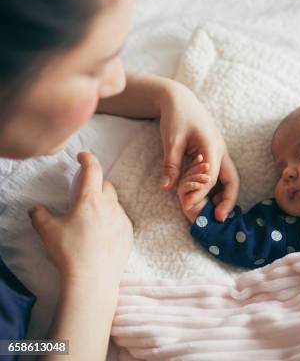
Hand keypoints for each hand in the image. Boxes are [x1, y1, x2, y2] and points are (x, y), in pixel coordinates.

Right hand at [28, 152, 132, 287]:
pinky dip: (111, 221)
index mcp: (90, 199)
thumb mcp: (48, 232)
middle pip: (106, 186)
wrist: (93, 279)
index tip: (83, 156)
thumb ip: (40, 216)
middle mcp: (110, 206)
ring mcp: (122, 219)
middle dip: (96, 184)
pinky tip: (101, 234)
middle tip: (84, 193)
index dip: (88, 159)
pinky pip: (121, 220)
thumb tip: (35, 209)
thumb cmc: (69, 252)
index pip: (93, 170)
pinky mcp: (129, 233)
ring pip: (114, 204)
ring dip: (104, 205)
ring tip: (90, 219)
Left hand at [158, 82, 238, 220]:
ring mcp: (219, 152)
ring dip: (225, 196)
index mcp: (211, 146)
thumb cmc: (177, 116)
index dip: (200, 194)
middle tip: (218, 219)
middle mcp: (220, 150)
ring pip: (229, 178)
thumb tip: (167, 188)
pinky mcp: (214, 154)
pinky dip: (218, 188)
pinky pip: (221, 174)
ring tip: (215, 213)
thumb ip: (171, 165)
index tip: (187, 207)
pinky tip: (209, 199)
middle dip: (228, 200)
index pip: (211, 177)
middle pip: (232, 179)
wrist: (180, 99)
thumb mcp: (171, 140)